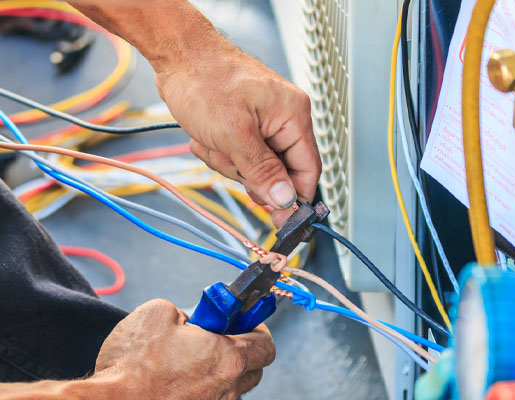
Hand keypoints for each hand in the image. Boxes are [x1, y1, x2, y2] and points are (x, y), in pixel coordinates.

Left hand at [68, 0, 321, 226]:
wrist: (176, 55)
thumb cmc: (205, 80)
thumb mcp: (234, 134)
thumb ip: (263, 171)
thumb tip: (286, 199)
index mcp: (293, 116)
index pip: (308, 170)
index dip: (294, 197)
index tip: (280, 219)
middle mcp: (283, 119)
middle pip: (277, 171)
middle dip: (246, 171)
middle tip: (227, 156)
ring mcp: (263, 122)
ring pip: (253, 167)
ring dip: (227, 160)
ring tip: (212, 139)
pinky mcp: (244, 124)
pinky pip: (237, 155)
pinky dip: (218, 151)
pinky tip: (206, 133)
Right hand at [94, 299, 274, 399]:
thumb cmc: (132, 363)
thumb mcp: (158, 313)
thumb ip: (187, 312)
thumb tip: (190, 320)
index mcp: (228, 359)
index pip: (266, 345)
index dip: (257, 328)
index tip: (243, 319)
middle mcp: (228, 390)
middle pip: (253, 369)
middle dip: (240, 349)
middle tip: (216, 336)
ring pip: (231, 388)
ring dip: (218, 371)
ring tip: (188, 360)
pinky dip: (201, 389)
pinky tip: (175, 380)